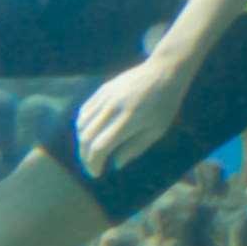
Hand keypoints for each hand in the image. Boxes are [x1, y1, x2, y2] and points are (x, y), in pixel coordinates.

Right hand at [74, 56, 193, 175]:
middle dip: (85, 157)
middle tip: (92, 166)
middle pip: (86, 138)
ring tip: (90, 152)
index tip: (97, 174)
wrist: (164, 71)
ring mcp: (105, 97)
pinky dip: (82, 126)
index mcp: (128, 121)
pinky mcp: (103, 89)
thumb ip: (135, 148)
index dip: (94, 164)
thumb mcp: (156, 131)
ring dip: (82, 143)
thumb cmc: (165, 105)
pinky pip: (84, 111)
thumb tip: (116, 164)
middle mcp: (112, 108)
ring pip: (82, 125)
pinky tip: (88, 134)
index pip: (100, 147)